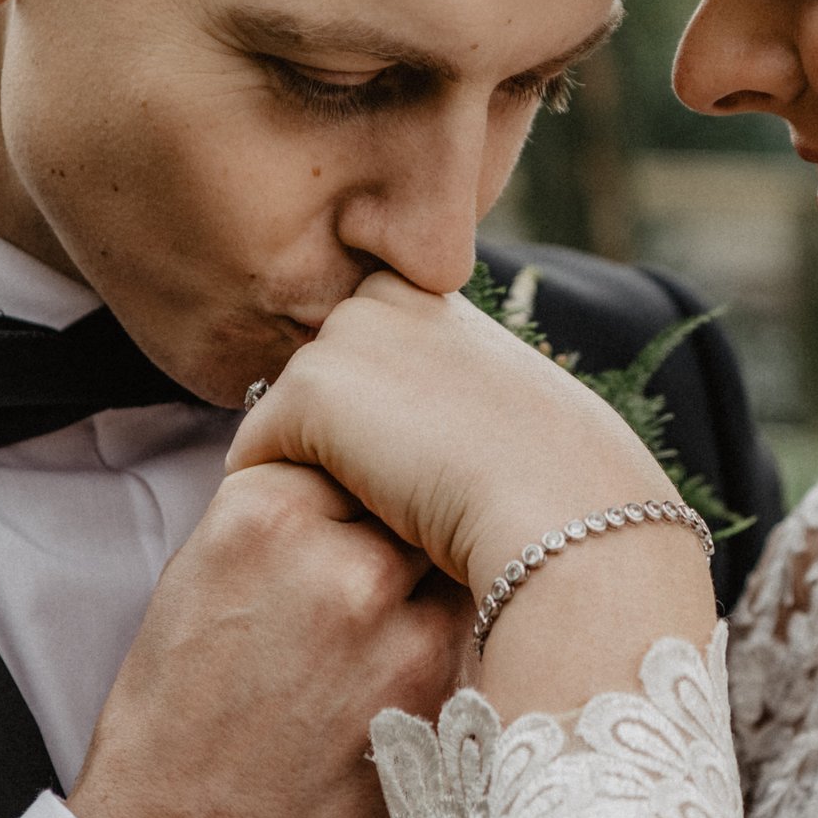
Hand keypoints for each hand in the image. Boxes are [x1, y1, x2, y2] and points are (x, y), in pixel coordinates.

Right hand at [66, 461, 465, 817]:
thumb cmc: (175, 727)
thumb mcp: (195, 583)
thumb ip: (282, 517)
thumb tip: (360, 479)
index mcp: (263, 517)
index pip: (351, 451)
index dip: (355, 486)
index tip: (346, 514)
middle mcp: (341, 563)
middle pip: (419, 500)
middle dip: (407, 529)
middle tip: (372, 581)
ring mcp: (403, 636)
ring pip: (460, 565)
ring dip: (436, 591)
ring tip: (379, 640)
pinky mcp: (443, 705)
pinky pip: (474, 642)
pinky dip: (450, 653)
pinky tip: (399, 686)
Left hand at [227, 272, 670, 587]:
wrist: (560, 506)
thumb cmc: (556, 480)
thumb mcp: (509, 411)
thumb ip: (448, 390)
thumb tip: (415, 431)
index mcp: (433, 296)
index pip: (361, 347)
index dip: (374, 410)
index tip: (417, 456)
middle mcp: (383, 297)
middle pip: (317, 381)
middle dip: (332, 432)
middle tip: (393, 489)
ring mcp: (343, 338)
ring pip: (288, 418)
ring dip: (312, 466)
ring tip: (378, 507)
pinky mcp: (308, 391)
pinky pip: (258, 455)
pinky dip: (284, 496)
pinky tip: (343, 521)